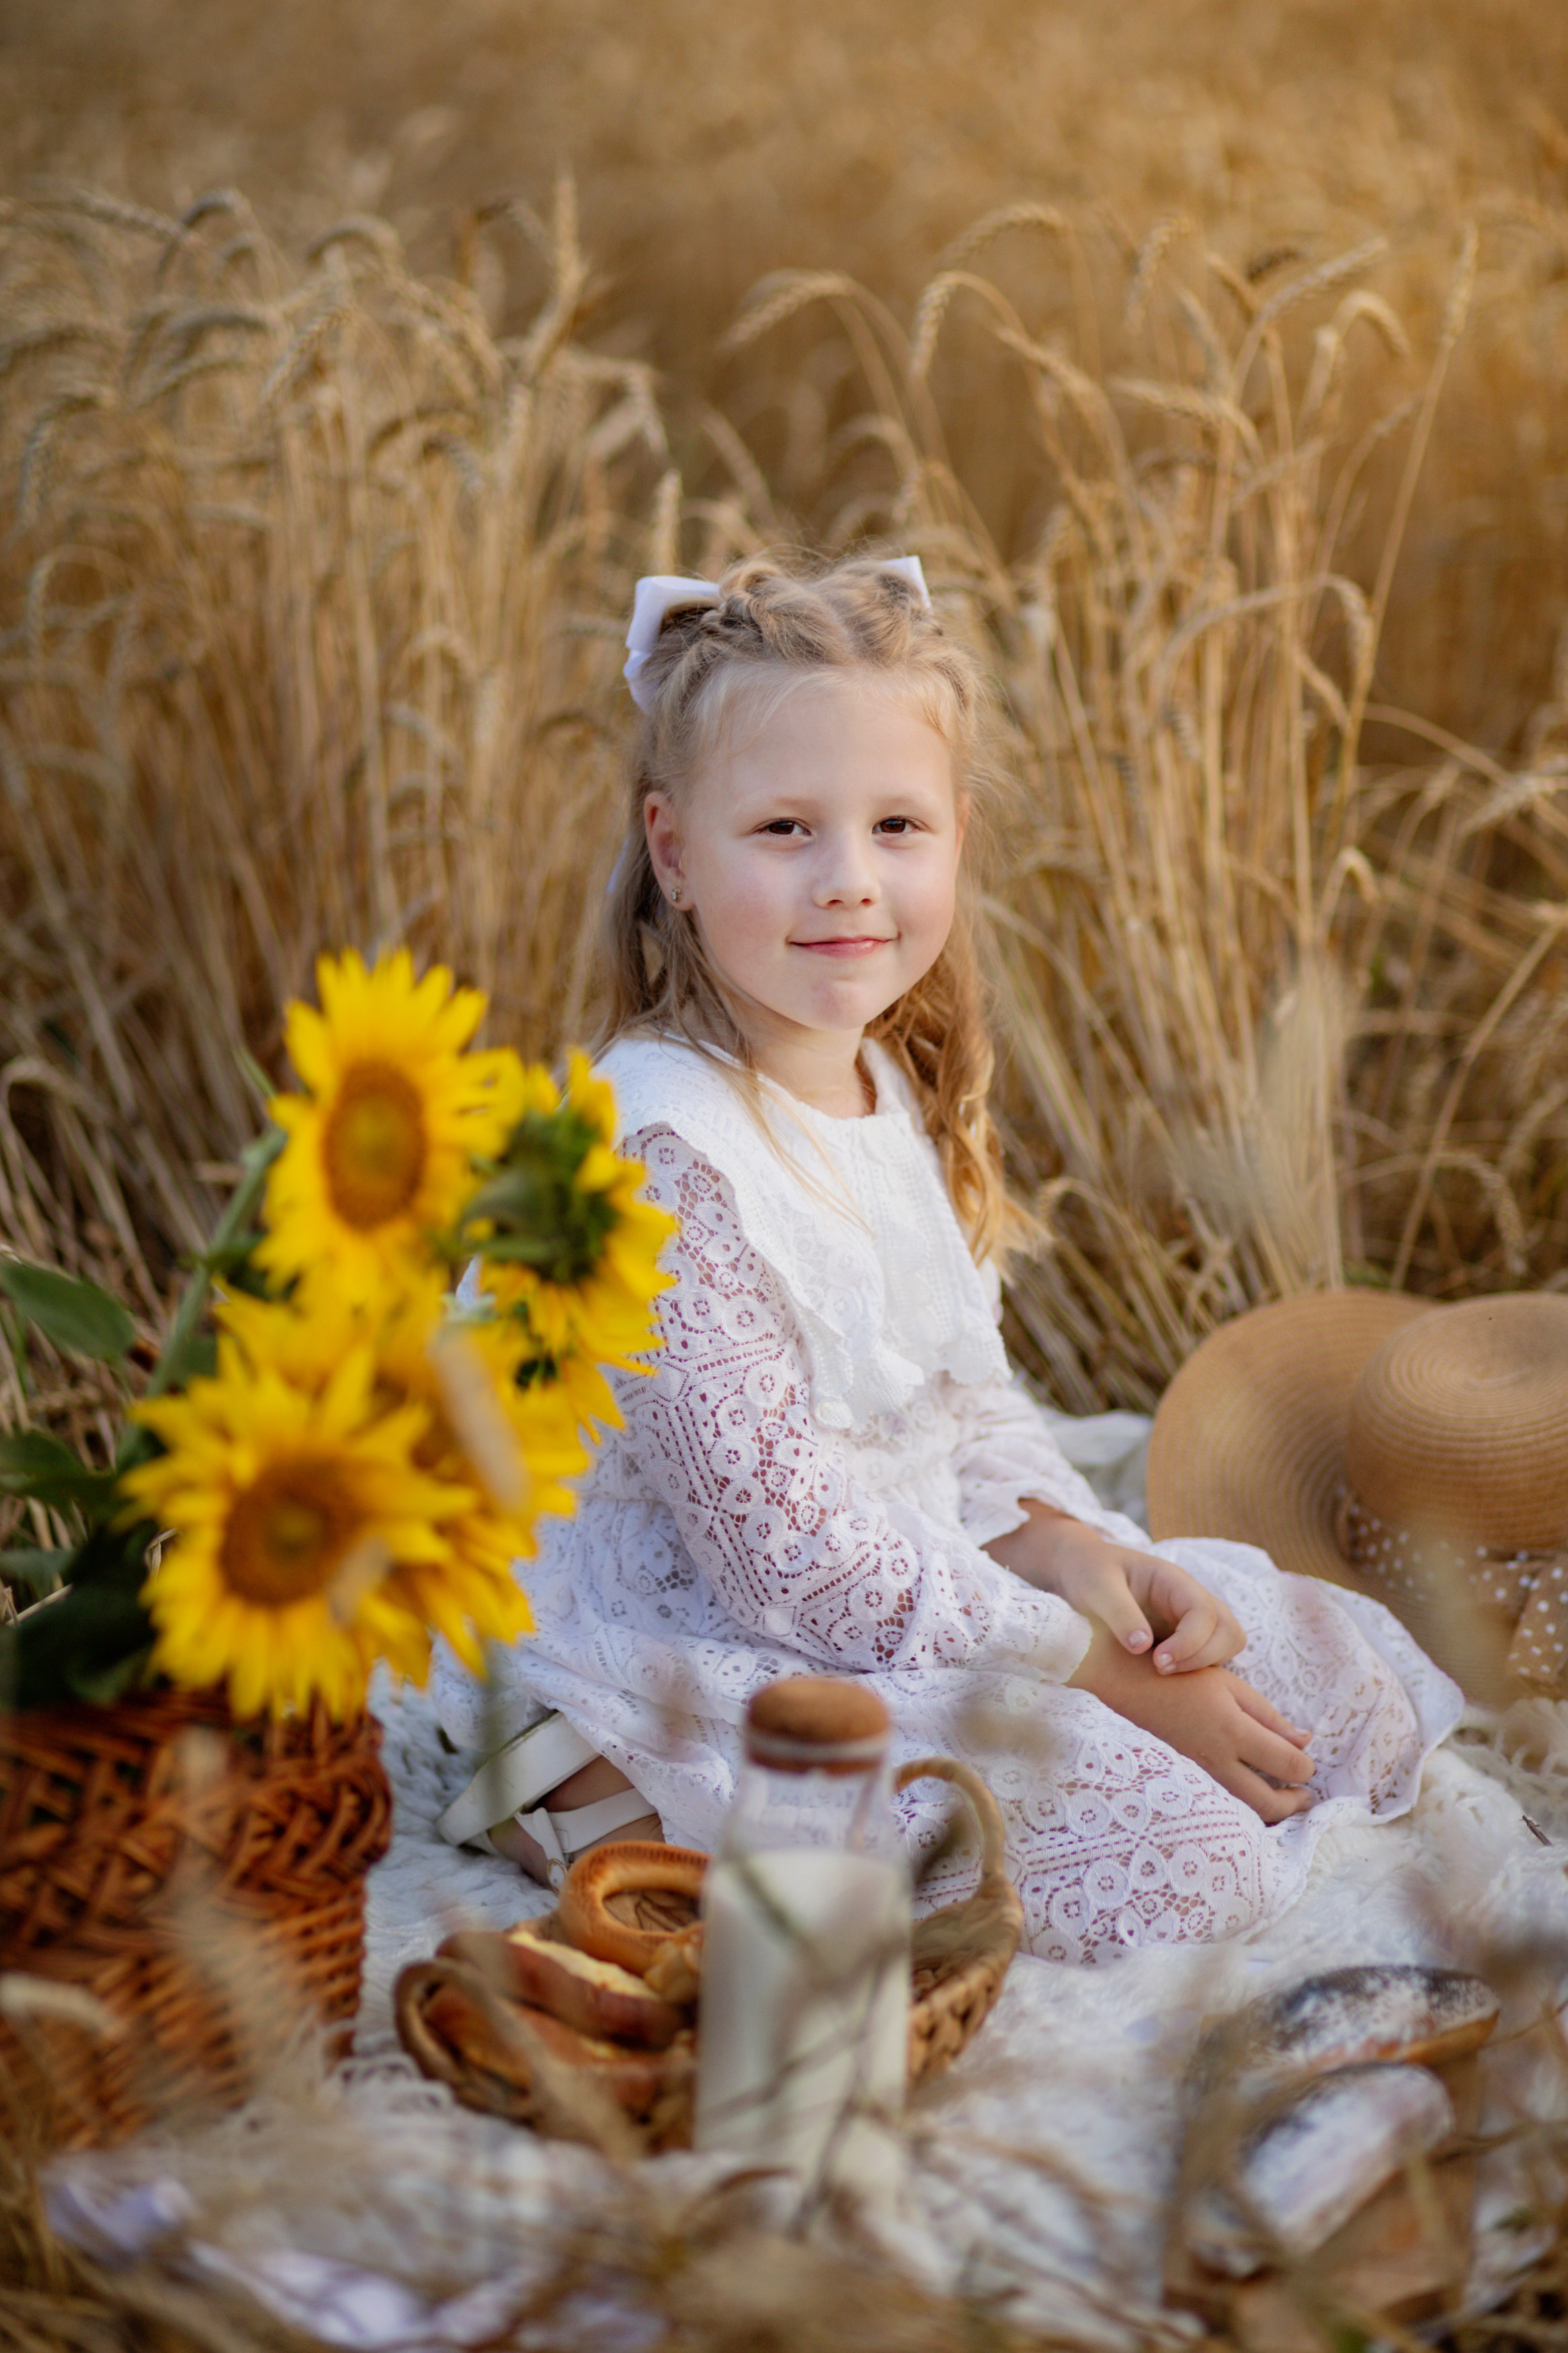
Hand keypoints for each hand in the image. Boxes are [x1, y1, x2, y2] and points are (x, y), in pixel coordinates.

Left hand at [986, 1502, 1244, 1671]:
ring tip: (1163, 1675)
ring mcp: (1190, 1620)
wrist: (1079, 1573)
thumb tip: (1142, 1647)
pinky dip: (1196, 1671)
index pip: (1204, 1612)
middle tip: (1161, 1671)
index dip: (1190, 1642)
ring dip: (1205, 1665)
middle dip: (1204, 1657)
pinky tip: (1162, 1679)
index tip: (1158, 1662)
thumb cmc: (1089, 1572)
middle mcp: (1190, 1600)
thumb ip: (1119, 1612)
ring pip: (1226, 1645)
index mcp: (1173, 1581)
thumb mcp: (1096, 1586)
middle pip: (1228, 1631)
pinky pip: (1208, 1658)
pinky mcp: (1183, 1639)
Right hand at [1067, 1624, 1315, 1823]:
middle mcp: (1216, 1760)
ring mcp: (1197, 1774)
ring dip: (1269, 1810)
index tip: (1307, 1762)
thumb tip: (1304, 1741)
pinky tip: (1247, 1792)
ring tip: (1282, 1799)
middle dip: (1292, 1805)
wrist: (1124, 1685)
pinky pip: (1221, 1803)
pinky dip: (1241, 1805)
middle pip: (1267, 1804)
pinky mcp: (1184, 1779)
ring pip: (1243, 1810)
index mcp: (1232, 1729)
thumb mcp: (1229, 1685)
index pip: (1287, 1763)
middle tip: (1304, 1797)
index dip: (1305, 1767)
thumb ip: (1269, 1716)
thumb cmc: (1178, 1677)